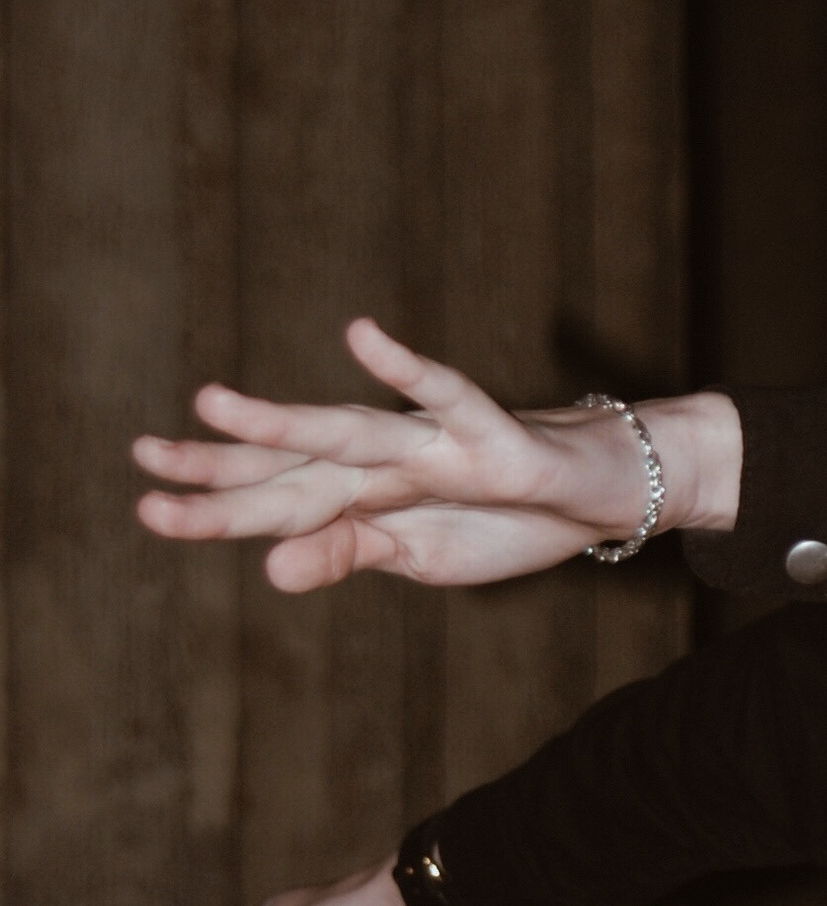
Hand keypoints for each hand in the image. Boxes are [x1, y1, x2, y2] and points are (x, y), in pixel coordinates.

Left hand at [132, 316, 739, 589]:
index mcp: (366, 495)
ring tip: (218, 406)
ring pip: (351, 434)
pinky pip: (448, 398)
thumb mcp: (420, 556)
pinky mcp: (494, 441)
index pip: (278, 501)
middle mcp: (389, 463)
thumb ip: (346, 554)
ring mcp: (438, 448)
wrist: (604, 491)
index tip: (145, 504)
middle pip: (295, 467)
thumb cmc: (510, 516)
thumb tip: (269, 571)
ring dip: (286, 423)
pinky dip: (408, 369)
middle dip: (222, 467)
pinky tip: (365, 335)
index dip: (214, 505)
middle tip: (144, 457)